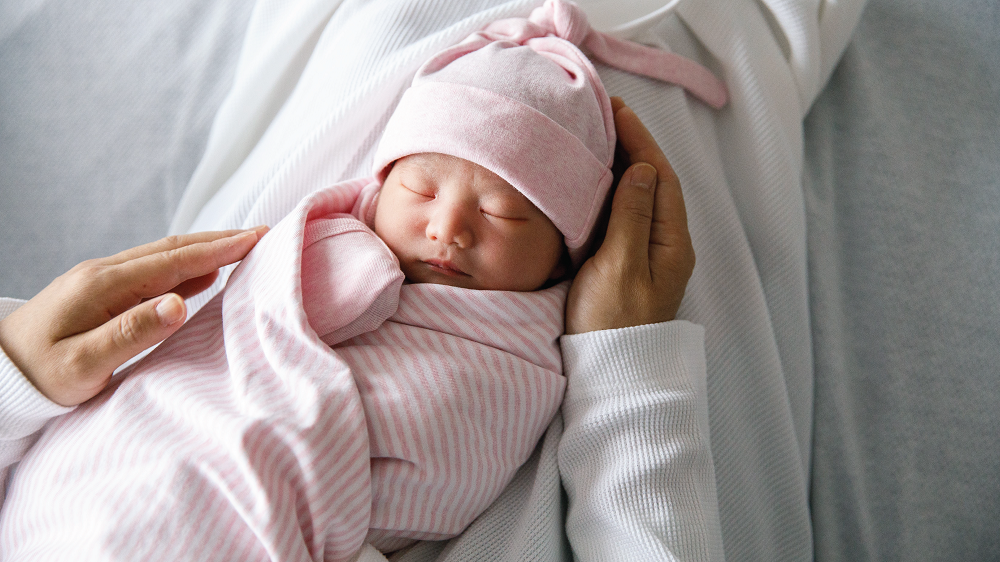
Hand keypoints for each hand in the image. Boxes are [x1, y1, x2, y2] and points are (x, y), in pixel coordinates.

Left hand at [0, 228, 266, 405]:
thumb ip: (132, 333)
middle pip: (173, 249)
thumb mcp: (83, 364)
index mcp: (104, 286)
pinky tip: (202, 274)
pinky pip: (152, 271)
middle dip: (220, 241)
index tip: (259, 237)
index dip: (220, 249)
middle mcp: (104, 274)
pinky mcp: (99, 294)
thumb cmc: (38, 376)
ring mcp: (100, 281)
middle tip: (263, 234)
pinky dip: (185, 267)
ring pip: (164, 256)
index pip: (174, 260)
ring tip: (242, 248)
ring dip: (205, 250)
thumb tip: (179, 303)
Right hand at [565, 98, 694, 333]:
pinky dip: (608, 191)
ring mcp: (645, 254)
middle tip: (603, 114)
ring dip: (619, 165)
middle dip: (631, 146)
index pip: (660, 177)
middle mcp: (664, 244)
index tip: (617, 110)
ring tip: (595, 137)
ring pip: (637, 197)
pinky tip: (590, 181)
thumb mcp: (621, 268)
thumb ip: (632, 216)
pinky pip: (622, 215)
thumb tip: (643, 168)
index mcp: (672, 243)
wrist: (611, 373)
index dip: (640, 140)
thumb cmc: (614, 324)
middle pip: (652, 182)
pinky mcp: (625, 264)